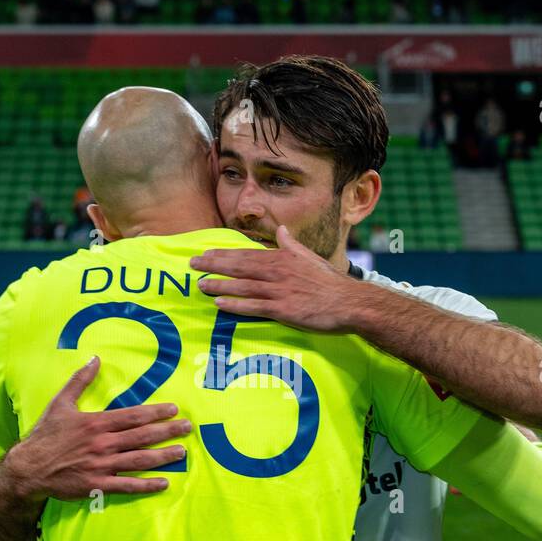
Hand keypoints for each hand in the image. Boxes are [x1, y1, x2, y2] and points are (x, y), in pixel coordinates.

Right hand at [1, 356, 190, 500]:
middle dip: (167, 431)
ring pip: (139, 460)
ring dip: (163, 456)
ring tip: (181, 452)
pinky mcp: (98, 485)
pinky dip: (147, 484)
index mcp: (96, 423)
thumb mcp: (60, 403)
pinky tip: (164, 482)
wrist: (28, 468)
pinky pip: (127, 486)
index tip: (174, 410)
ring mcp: (102, 465)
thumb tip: (94, 358)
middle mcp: (103, 443)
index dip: (156, 412)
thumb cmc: (45, 435)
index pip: (133, 415)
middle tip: (187, 428)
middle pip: (142, 436)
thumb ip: (80, 380)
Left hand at [191, 225, 357, 331]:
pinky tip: (219, 304)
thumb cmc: (329, 281)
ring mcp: (279, 291)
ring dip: (219, 285)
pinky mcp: (282, 310)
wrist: (348, 302)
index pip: (246, 254)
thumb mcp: (309, 257)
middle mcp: (277, 272)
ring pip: (242, 286)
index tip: (206, 253)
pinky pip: (253, 306)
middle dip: (214, 265)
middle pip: (239, 267)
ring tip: (200, 285)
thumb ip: (291, 244)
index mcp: (282, 257)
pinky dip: (235, 305)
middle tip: (193, 264)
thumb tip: (280, 230)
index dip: (223, 253)